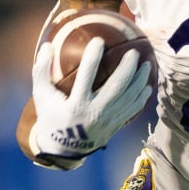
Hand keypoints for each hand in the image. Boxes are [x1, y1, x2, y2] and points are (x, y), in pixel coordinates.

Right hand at [28, 36, 151, 168]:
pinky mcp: (115, 126)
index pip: (87, 75)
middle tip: (134, 52)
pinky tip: (147, 85)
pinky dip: (142, 97)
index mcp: (76, 104)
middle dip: (128, 67)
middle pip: (117, 86)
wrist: (63, 149)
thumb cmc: (51, 116)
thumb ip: (41, 70)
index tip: (99, 40)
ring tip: (147, 64)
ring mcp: (108, 120)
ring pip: (130, 98)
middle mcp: (95, 112)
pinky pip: (133, 110)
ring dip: (140, 80)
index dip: (93, 56)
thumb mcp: (41, 95)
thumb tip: (47, 45)